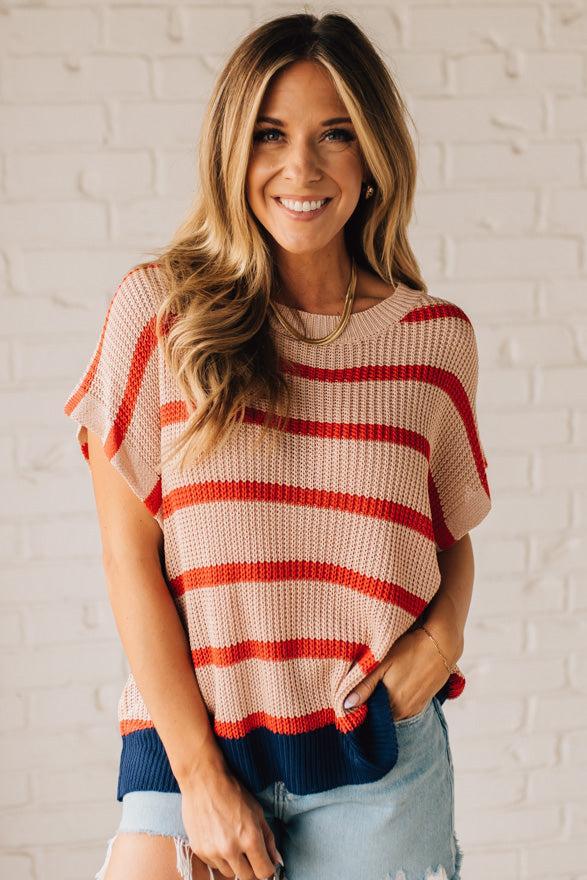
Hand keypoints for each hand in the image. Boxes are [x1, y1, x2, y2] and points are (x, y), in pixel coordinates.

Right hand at [180, 761, 282, 879]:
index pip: (264, 872)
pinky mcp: (199, 850)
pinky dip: (219, 858)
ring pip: (230, 873)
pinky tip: (219, 838)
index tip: (266, 863)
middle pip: (247, 877)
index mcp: (249, 838)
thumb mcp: (257, 812)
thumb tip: (276, 860)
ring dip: (235, 864)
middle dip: (252, 868)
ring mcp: (213, 851)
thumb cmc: (233, 792)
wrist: (203, 780)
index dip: (268, 869)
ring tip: (232, 842)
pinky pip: (214, 865)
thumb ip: (268, 839)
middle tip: (250, 853)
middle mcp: (231, 849)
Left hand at [342, 627, 450, 718]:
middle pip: (382, 716)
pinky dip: (397, 703)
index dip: (360, 709)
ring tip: (379, 689)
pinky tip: (394, 689)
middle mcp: (404, 710)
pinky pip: (406, 710)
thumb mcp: (383, 663)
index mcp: (391, 703)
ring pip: (394, 713)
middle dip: (372, 708)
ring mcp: (416, 707)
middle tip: (363, 693)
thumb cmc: (410, 649)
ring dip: (385, 706)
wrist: (442, 643)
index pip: (370, 716)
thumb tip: (346, 705)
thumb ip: (365, 686)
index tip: (352, 701)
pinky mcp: (425, 701)